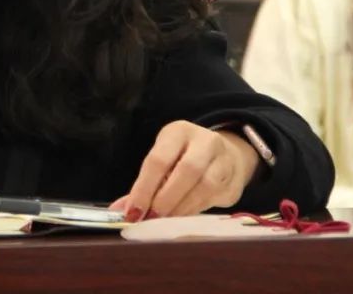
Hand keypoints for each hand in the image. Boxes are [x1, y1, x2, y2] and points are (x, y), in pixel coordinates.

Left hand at [109, 120, 259, 220]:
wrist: (225, 154)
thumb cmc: (183, 158)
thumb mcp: (162, 159)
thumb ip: (143, 185)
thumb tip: (118, 211)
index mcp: (179, 131)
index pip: (158, 159)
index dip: (144, 188)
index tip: (133, 212)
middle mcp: (205, 141)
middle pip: (187, 170)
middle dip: (166, 198)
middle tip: (151, 218)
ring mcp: (224, 160)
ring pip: (205, 186)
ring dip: (182, 208)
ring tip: (165, 221)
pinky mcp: (234, 181)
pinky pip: (214, 199)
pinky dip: (195, 211)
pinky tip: (182, 218)